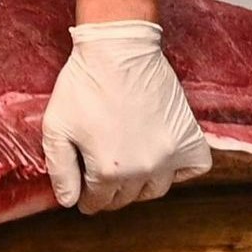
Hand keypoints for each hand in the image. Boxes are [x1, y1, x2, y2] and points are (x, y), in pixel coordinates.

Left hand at [41, 20, 211, 213]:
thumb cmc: (84, 85)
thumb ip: (60, 171)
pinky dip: (181, 169)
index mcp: (108, 171)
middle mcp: (142, 170)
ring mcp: (170, 155)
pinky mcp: (189, 137)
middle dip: (109, 189)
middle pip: (125, 198)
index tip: (83, 183)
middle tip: (102, 167)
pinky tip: (163, 158)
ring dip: (140, 183)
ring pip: (156, 188)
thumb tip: (68, 202)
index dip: (86, 194)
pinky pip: (194, 168)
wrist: (119, 49)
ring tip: (127, 163)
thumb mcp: (56, 127)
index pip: (97, 202)